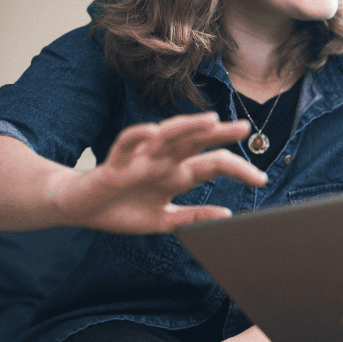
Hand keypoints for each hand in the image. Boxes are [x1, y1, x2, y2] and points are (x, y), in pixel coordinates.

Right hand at [54, 113, 266, 234]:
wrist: (81, 210)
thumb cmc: (121, 210)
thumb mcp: (163, 220)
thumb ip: (193, 217)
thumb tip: (227, 215)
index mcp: (176, 175)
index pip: (213, 165)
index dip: (238, 169)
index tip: (261, 179)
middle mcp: (163, 162)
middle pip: (196, 142)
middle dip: (220, 135)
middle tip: (245, 128)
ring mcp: (140, 159)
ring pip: (167, 136)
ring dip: (187, 126)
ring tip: (209, 121)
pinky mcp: (115, 162)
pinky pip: (126, 143)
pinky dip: (138, 136)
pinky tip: (153, 132)